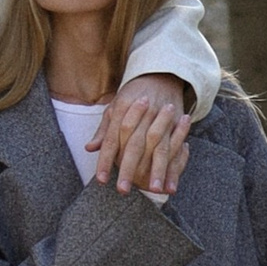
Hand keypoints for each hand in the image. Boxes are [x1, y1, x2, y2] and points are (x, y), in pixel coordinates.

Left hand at [90, 74, 192, 193]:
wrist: (161, 75)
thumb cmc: (133, 96)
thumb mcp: (115, 108)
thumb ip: (104, 130)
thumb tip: (89, 148)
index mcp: (122, 110)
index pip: (111, 139)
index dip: (105, 160)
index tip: (101, 180)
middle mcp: (143, 115)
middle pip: (134, 146)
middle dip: (128, 169)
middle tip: (123, 190)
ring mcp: (162, 119)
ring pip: (159, 148)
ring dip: (157, 170)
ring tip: (153, 189)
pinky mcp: (177, 124)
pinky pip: (177, 149)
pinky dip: (175, 169)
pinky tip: (171, 185)